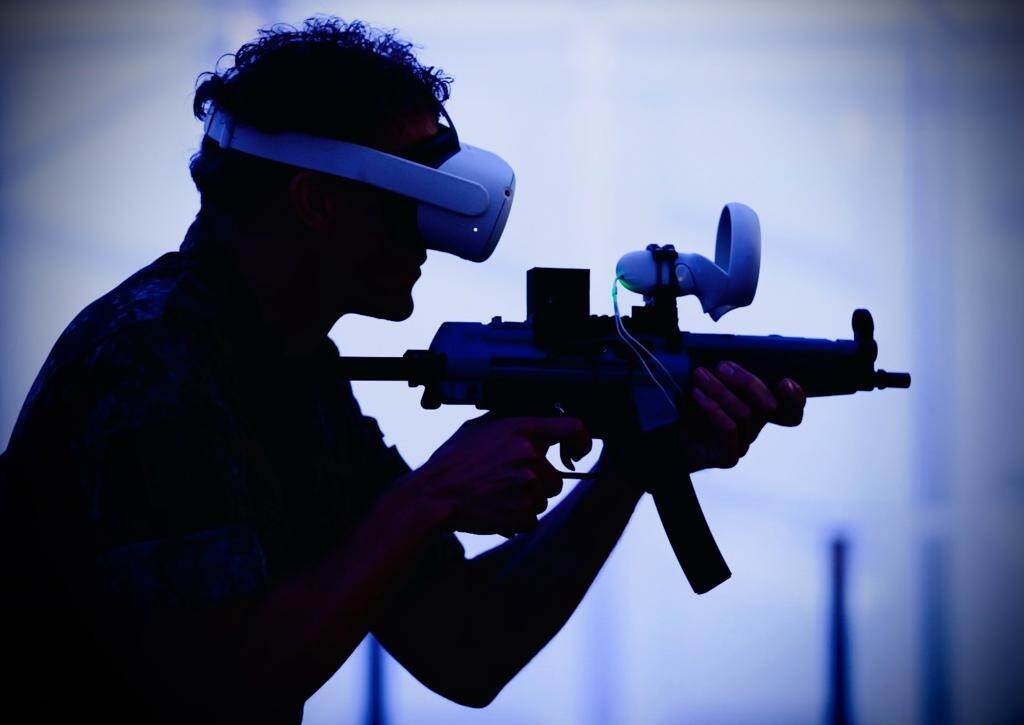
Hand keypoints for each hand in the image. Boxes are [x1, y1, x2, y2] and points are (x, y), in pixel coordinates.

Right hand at [415, 414, 592, 535]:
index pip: (572, 428)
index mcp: (522, 430)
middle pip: (555, 477)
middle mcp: (530, 456)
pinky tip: (496, 508)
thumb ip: (509, 422)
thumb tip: (532, 419)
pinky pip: (532, 518)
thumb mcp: (479, 427)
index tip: (578, 452)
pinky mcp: (523, 512)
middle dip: (538, 482)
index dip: (581, 441)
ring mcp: (528, 485)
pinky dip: (518, 518)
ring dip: (527, 500)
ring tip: (497, 494)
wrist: (436, 495)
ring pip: (544, 499)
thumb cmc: (453, 461)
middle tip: (508, 481)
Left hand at [681, 361, 805, 472]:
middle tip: (723, 366)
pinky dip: (713, 407)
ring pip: (744, 413)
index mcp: (759, 409)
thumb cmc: (693, 404)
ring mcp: (744, 443)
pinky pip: (729, 428)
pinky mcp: (728, 456)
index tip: (784, 381)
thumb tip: (736, 352)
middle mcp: (755, 427)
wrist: (669, 435)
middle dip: (747, 382)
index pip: (791, 409)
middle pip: (769, 406)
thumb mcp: (712, 384)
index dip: (795, 397)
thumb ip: (729, 372)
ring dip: (720, 390)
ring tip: (700, 375)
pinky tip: (697, 394)